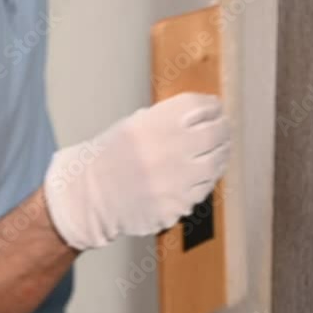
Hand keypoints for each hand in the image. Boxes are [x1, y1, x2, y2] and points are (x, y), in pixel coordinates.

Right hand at [44, 92, 230, 249]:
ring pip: (215, 164)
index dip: (213, 107)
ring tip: (217, 151)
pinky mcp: (178, 205)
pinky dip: (205, 179)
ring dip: (220, 155)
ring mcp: (176, 182)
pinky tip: (200, 174)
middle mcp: (170, 151)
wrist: (89, 196)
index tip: (216, 109)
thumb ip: (169, 118)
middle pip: (216, 134)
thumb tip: (208, 109)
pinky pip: (203, 190)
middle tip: (224, 130)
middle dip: (223, 130)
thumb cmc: (111, 158)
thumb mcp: (135, 125)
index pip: (202, 107)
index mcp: (156, 125)